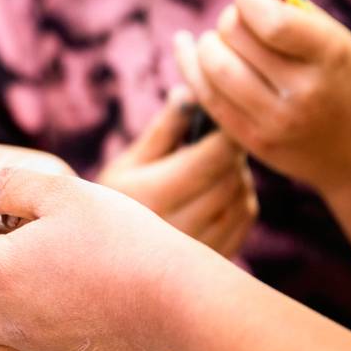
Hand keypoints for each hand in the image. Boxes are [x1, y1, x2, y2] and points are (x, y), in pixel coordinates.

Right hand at [98, 86, 256, 257]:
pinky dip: (240, 200)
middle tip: (218, 145)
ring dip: (237, 178)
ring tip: (214, 171)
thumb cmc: (116, 200)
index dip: (227, 133)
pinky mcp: (213, 259)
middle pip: (231, 177)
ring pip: (242, 198)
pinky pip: (245, 220)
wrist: (105, 257)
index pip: (215, 156)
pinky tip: (218, 195)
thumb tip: (192, 91)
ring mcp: (195, 250)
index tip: (223, 123)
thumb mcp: (130, 162)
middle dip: (231, 156)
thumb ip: (165, 128)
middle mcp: (174, 227)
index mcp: (150, 194)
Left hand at [175, 0, 350, 195]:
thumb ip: (300, 12)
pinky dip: (191, 69)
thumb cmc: (344, 82)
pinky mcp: (252, 141)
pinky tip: (188, 50)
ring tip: (216, 39)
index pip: (273, 22)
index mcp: (330, 57)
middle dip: (227, 20)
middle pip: (236, 41)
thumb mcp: (338, 42)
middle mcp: (303, 92)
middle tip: (235, 21)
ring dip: (205, 45)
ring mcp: (274, 121)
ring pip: (214, 70)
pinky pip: (207, 99)